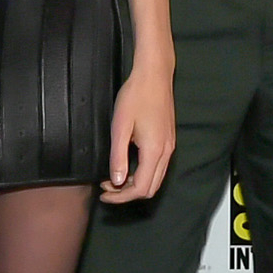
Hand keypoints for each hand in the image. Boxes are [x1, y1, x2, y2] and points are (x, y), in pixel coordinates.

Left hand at [100, 58, 176, 204]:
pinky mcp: (169, 141)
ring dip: (135, 184)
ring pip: (156, 179)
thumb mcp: (120, 127)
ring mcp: (170, 147)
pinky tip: (128, 166)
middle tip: (106, 187)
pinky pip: (158, 168)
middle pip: (151, 188)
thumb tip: (116, 181)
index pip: (140, 188)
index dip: (121, 196)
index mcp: (154, 151)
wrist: (155, 75)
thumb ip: (118, 156)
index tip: (103, 192)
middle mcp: (166, 152)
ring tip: (114, 178)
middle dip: (128, 194)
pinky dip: (142, 174)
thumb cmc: (135, 96)